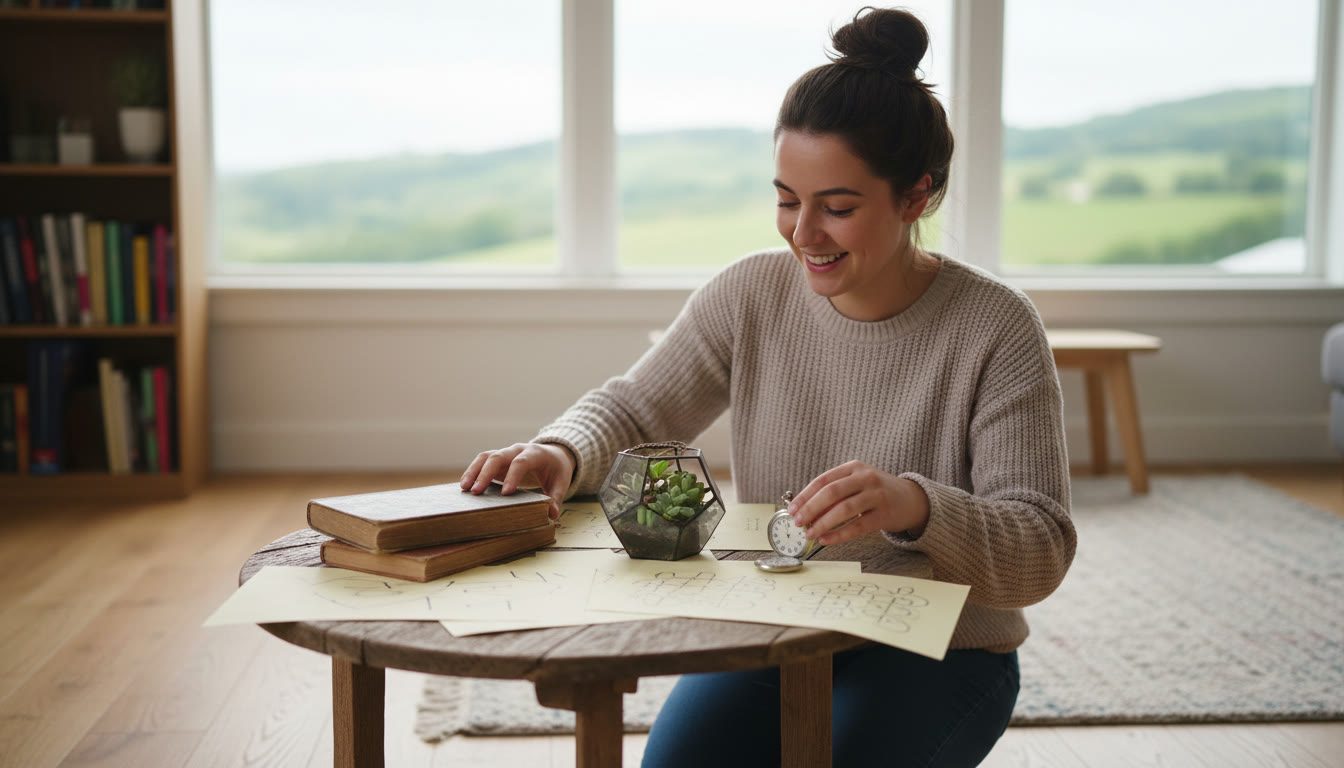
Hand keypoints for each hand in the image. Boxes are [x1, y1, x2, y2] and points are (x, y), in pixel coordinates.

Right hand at [460, 442, 576, 519]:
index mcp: (536, 453)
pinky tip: (465, 486)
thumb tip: (552, 515)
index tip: (505, 493)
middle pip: (498, 456)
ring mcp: (506, 453)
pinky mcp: (498, 460)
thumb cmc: (556, 469)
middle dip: (486, 473)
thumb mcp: (561, 482)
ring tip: (464, 488)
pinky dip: (473, 472)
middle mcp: (518, 449)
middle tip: (476, 492)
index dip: (513, 476)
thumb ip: (556, 498)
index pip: (521, 462)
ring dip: (474, 471)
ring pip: (486, 457)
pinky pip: (482, 462)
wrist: (553, 454)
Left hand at [787, 460, 929, 545]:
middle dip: (811, 508)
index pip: (823, 480)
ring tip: (810, 533)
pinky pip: (857, 526)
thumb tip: (806, 512)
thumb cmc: (877, 492)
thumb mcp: (857, 484)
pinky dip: (839, 534)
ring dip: (823, 523)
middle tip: (798, 522)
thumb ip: (835, 494)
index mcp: (854, 467)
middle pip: (832, 492)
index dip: (805, 495)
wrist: (912, 499)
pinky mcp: (885, 514)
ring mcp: (877, 495)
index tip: (792, 509)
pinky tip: (826, 540)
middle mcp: (866, 478)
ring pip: (844, 509)